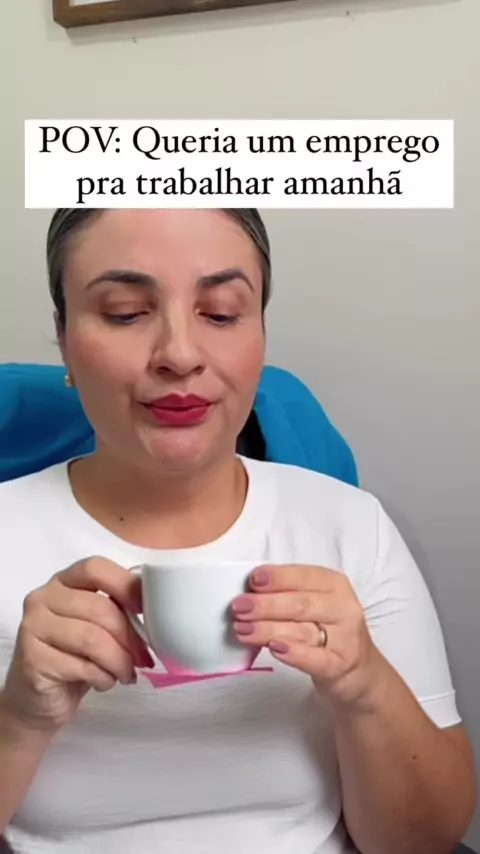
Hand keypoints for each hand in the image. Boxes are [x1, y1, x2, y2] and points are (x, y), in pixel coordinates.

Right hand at [1, 557, 153, 732]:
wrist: (38, 700)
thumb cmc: (74, 658)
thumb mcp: (97, 628)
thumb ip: (116, 610)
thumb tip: (156, 610)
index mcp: (63, 581)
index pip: (95, 568)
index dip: (125, 584)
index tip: (147, 607)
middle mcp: (43, 598)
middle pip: (99, 608)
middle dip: (130, 636)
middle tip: (144, 658)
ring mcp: (33, 627)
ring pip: (92, 639)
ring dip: (120, 661)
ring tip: (127, 674)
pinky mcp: (32, 659)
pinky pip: (82, 666)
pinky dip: (103, 677)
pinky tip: (104, 682)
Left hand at [231, 564, 380, 709]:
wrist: (357, 671)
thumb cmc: (325, 630)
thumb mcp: (313, 605)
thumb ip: (286, 595)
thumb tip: (248, 591)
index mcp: (334, 585)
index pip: (305, 576)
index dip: (279, 578)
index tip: (252, 580)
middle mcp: (343, 608)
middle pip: (301, 604)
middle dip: (266, 605)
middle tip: (238, 607)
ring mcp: (345, 638)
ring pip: (302, 631)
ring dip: (269, 629)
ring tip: (243, 629)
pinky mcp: (341, 666)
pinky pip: (316, 659)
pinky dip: (295, 653)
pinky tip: (275, 648)